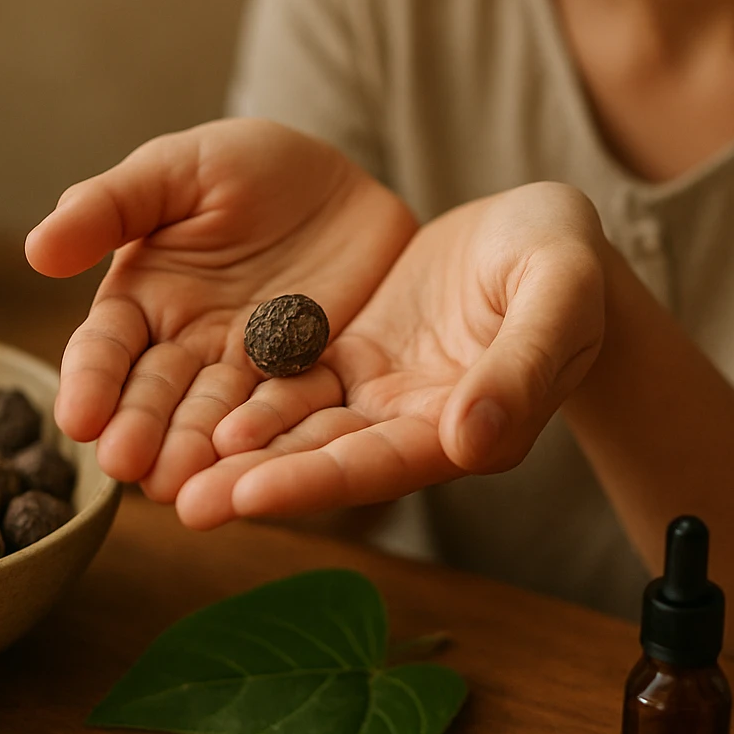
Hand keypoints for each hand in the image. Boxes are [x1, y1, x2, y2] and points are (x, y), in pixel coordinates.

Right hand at [24, 119, 415, 500]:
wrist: (346, 184)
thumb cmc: (250, 165)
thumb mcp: (179, 167)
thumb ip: (111, 206)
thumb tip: (36, 250)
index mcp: (143, 300)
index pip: (106, 348)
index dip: (91, 382)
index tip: (77, 419)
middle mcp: (190, 348)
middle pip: (158, 397)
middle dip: (142, 433)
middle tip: (128, 469)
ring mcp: (253, 370)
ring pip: (220, 418)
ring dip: (200, 454)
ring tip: (184, 490)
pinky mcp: (315, 379)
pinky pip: (296, 411)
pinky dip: (278, 440)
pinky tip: (264, 468)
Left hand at [171, 181, 608, 527]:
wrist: (547, 230)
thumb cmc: (567, 260)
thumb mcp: (559, 295)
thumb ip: (522, 365)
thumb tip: (472, 440)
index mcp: (472, 425)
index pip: (385, 463)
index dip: (319, 479)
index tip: (252, 493)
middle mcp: (416, 423)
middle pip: (329, 457)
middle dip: (257, 481)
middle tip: (182, 504)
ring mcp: (381, 390)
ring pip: (300, 424)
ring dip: (238, 447)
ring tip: (165, 469)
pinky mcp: (355, 354)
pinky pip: (294, 376)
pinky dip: (249, 394)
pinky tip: (194, 404)